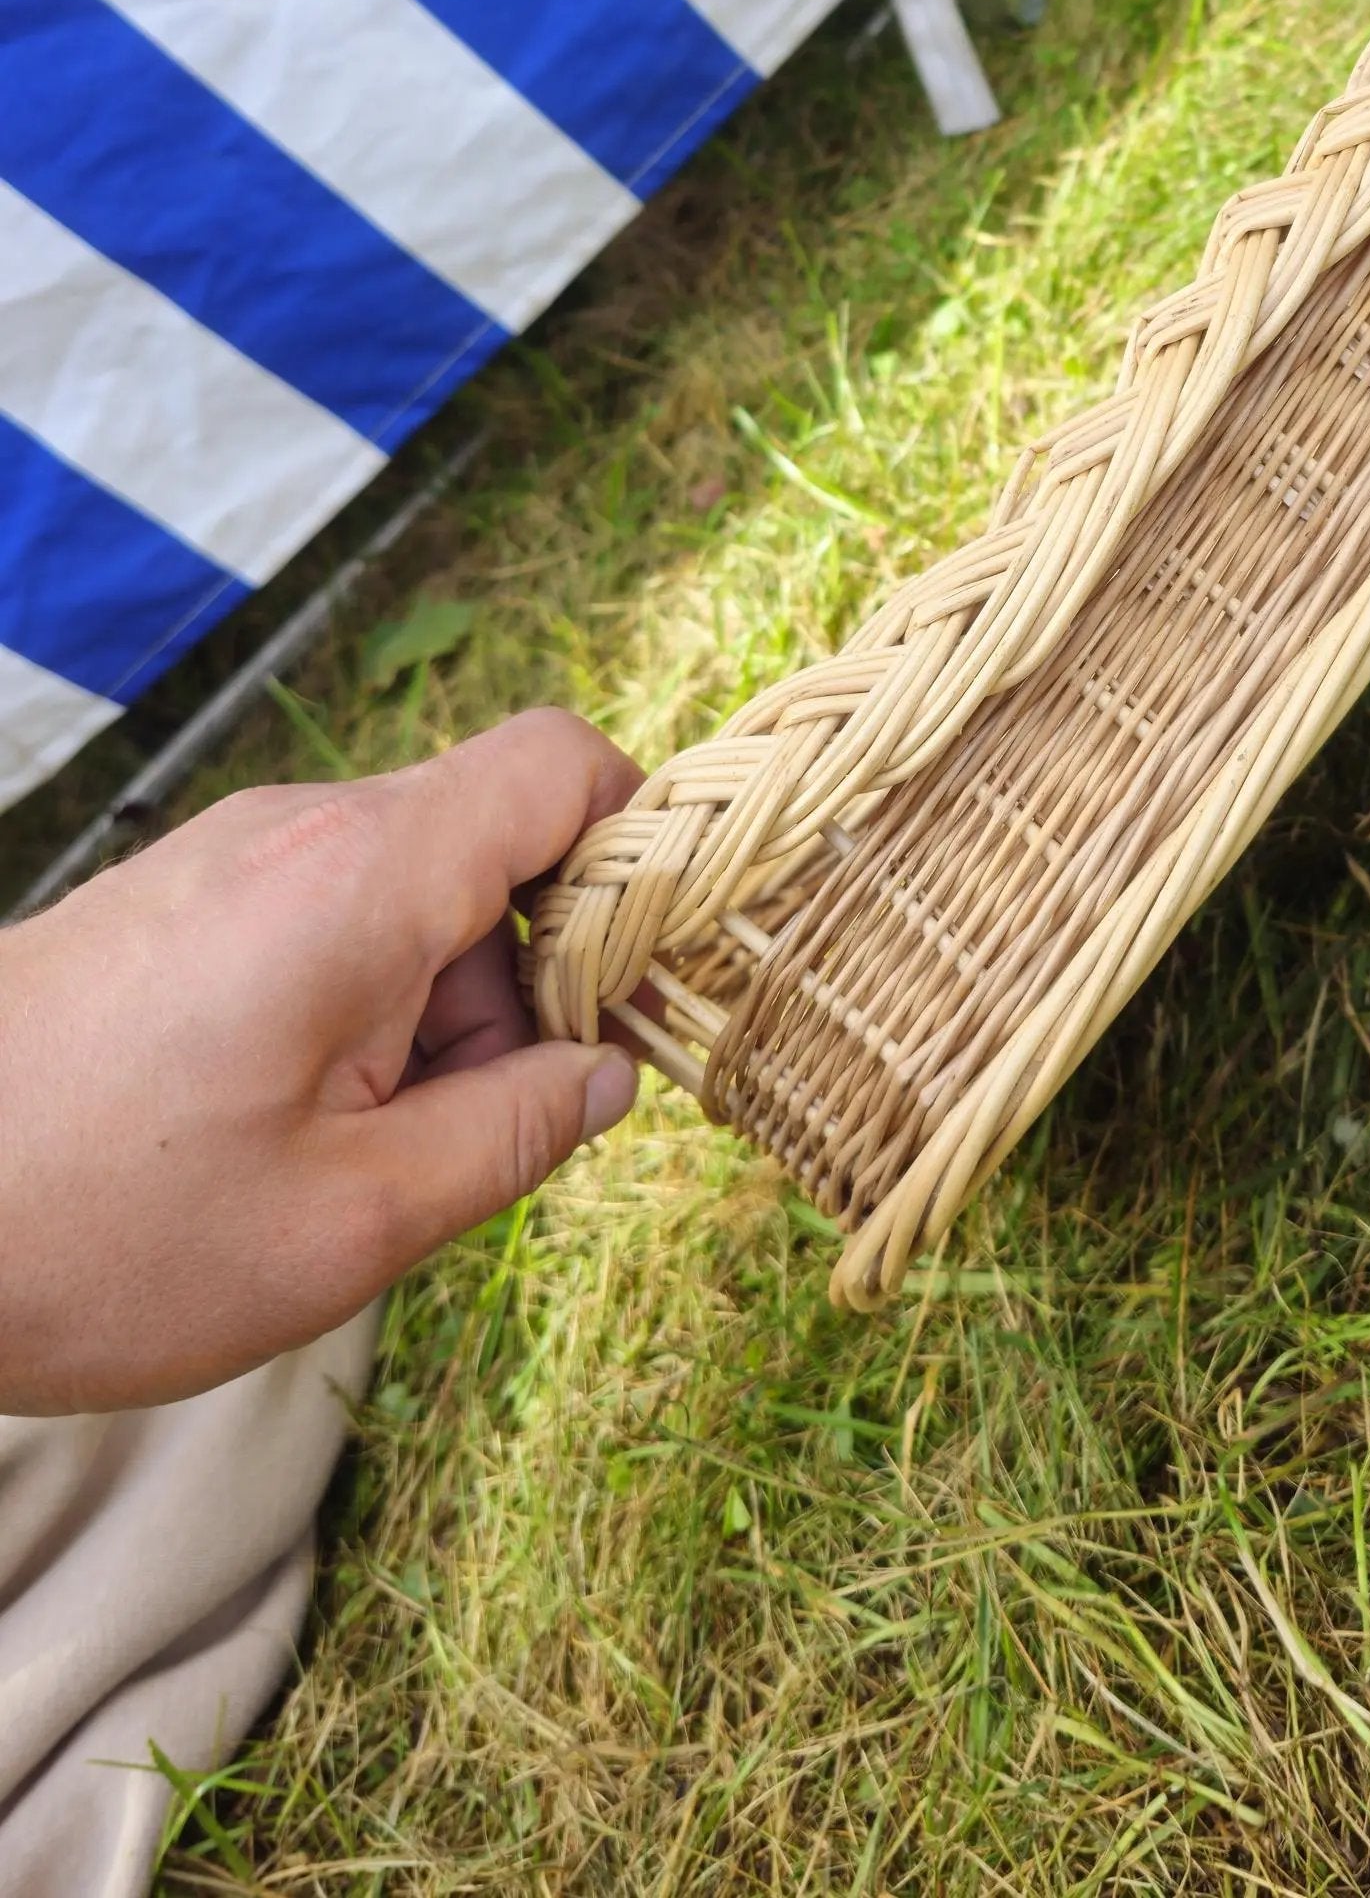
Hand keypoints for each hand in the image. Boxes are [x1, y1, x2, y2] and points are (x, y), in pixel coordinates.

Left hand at [0, 710, 643, 1413]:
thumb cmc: (97, 1228)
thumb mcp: (347, 1225)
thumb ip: (511, 1135)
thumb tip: (607, 1076)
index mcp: (362, 877)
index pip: (562, 762)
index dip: (641, 842)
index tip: (651, 972)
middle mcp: (301, 832)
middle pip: (496, 841)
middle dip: (535, 974)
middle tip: (490, 1122)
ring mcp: (230, 859)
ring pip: (413, 890)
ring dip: (441, 1007)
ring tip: (367, 1152)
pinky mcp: (179, 902)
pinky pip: (329, 917)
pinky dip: (362, 1006)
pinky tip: (297, 1130)